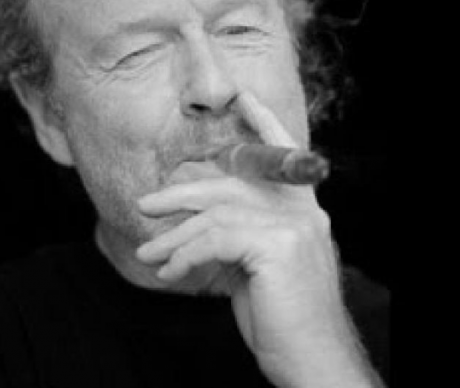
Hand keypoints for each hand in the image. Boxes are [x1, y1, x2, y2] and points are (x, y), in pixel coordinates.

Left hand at [135, 92, 378, 387]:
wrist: (312, 360)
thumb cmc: (284, 322)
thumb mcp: (260, 272)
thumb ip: (242, 240)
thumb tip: (199, 229)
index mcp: (304, 214)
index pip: (284, 159)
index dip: (265, 126)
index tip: (244, 99)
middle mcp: (305, 213)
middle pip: (233, 185)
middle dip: (184, 192)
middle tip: (146, 205)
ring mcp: (294, 228)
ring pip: (217, 214)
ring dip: (174, 235)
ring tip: (148, 255)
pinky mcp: (279, 246)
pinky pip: (216, 238)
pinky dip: (185, 254)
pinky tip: (170, 273)